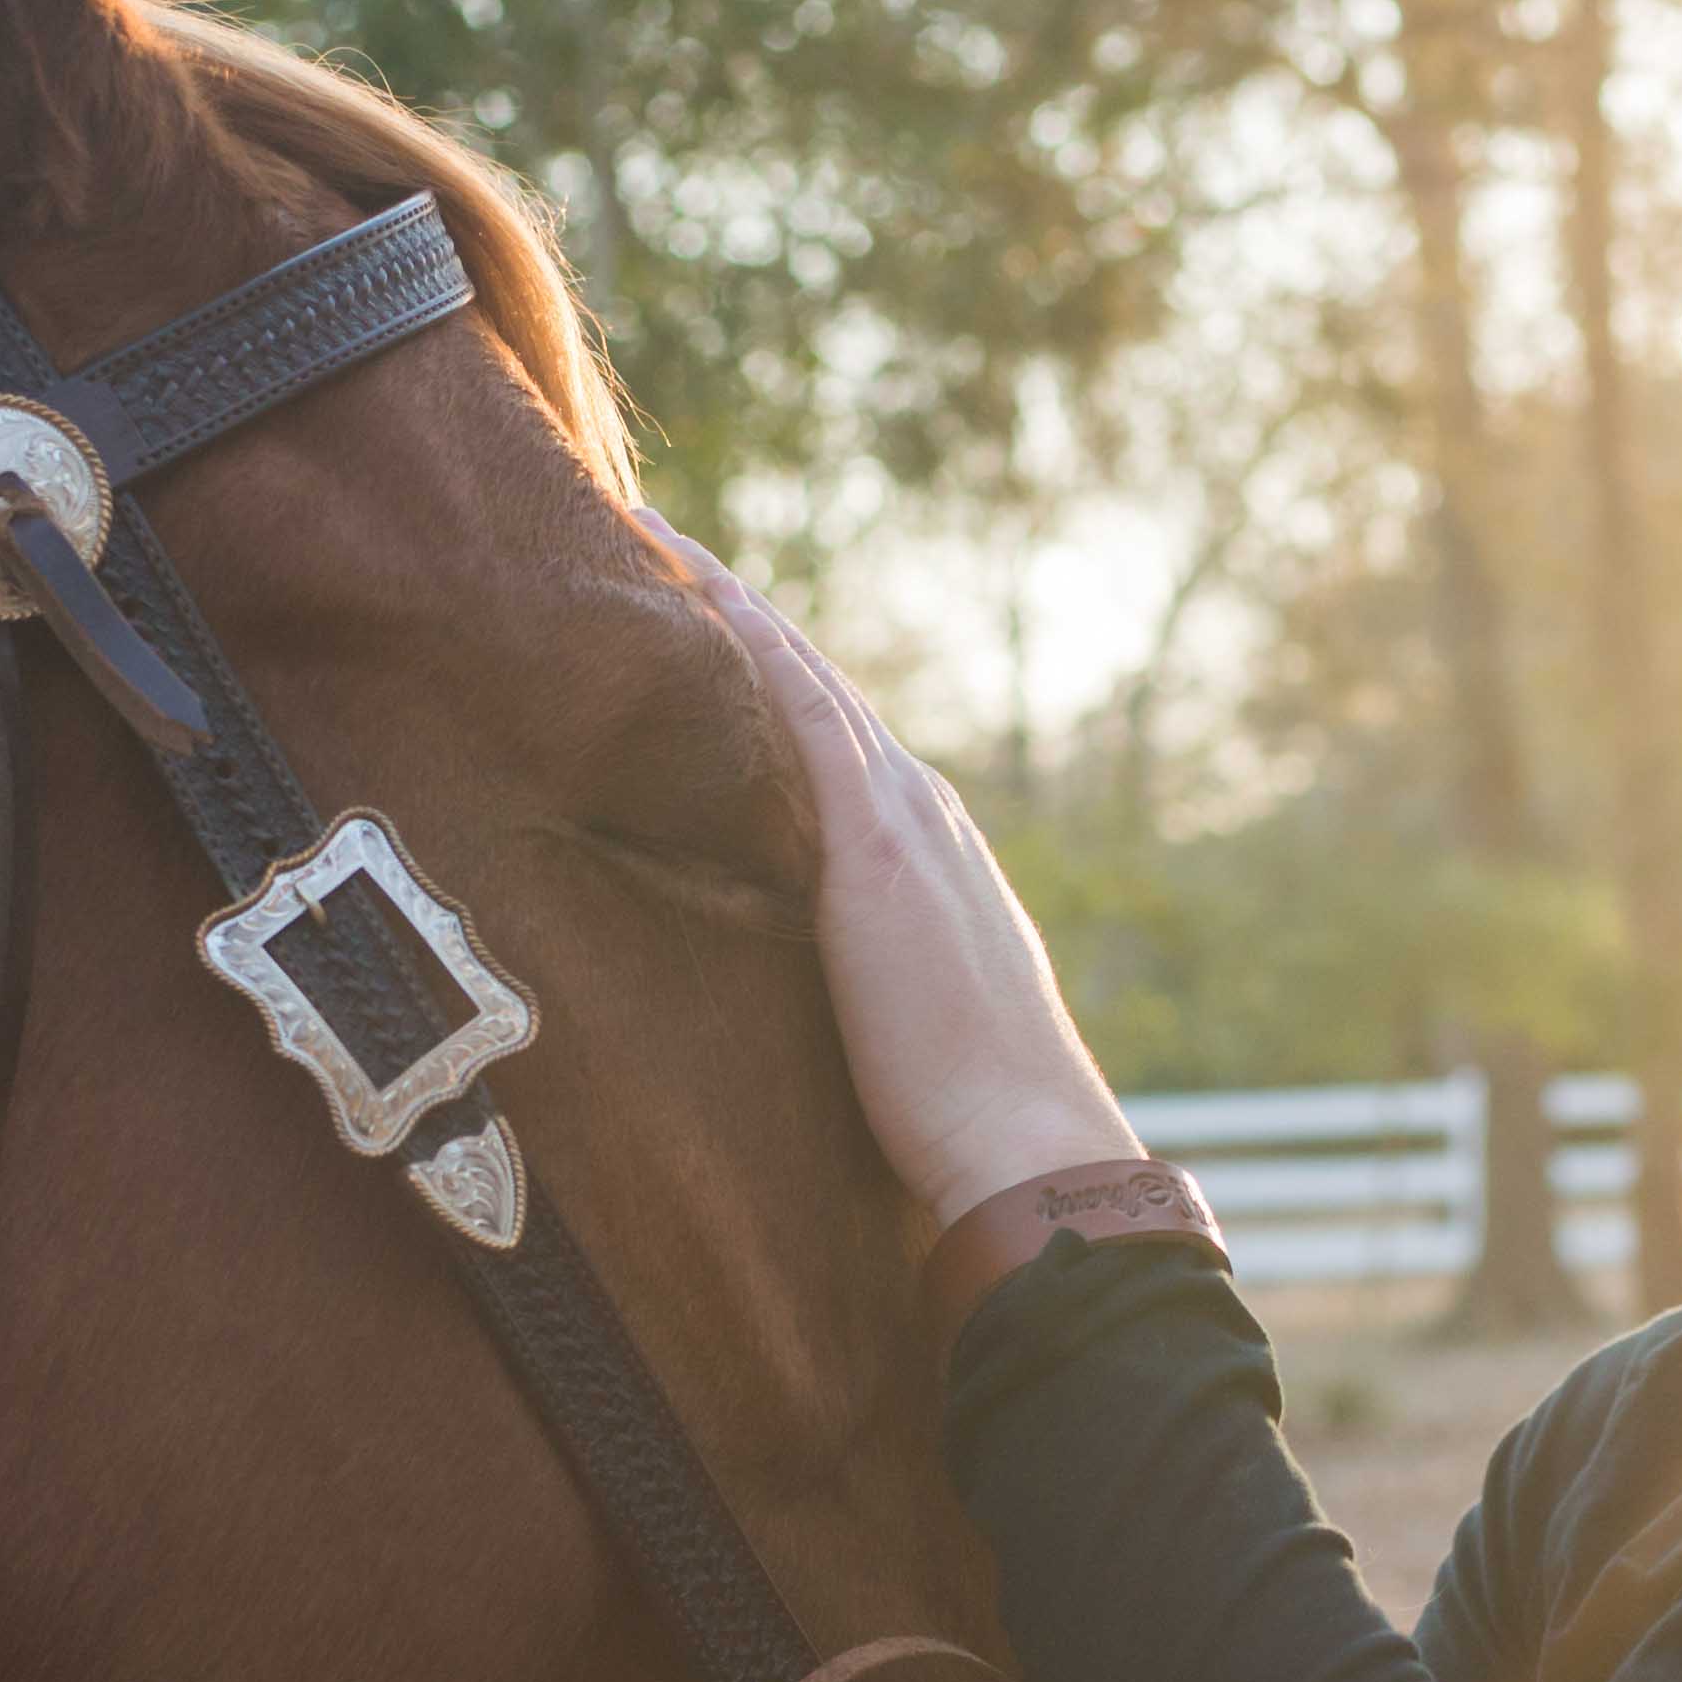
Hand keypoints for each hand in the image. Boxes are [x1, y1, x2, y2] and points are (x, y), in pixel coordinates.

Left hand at [654, 531, 1140, 1224]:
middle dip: (739, 617)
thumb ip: (858, 984)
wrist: (1023, 1145)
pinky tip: (706, 591)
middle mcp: (918, 813)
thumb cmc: (962, 1120)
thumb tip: (808, 1006)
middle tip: (659, 542)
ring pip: (803, 677)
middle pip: (812, 690)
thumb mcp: (899, 1027)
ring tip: (658, 536)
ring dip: (733, 603)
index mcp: (921, 857)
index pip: (831, 747)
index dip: (766, 683)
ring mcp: (902, 818)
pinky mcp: (876, 842)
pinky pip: (806, 711)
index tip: (704, 630)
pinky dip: (756, 643)